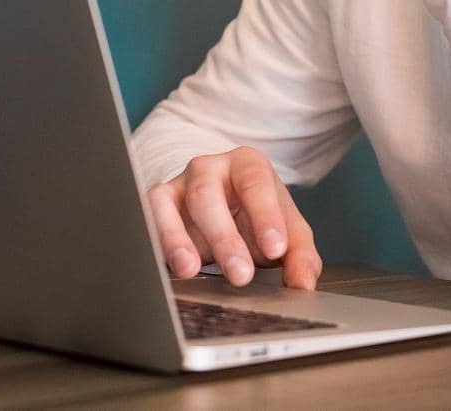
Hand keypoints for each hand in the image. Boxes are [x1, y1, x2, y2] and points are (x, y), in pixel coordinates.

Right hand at [144, 146, 321, 289]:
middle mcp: (209, 169)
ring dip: (179, 239)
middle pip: (209, 194)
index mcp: (248, 166)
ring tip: (191, 270)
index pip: (256, 183)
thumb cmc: (257, 218)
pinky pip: (147, 217)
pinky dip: (155, 240)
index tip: (276, 249)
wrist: (227, 211)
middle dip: (224, 236)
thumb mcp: (287, 233)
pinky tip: (168, 267)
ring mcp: (179, 185)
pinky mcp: (157, 205)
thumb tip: (303, 284)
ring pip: (169, 203)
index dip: (266, 215)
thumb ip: (300, 256)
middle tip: (241, 274)